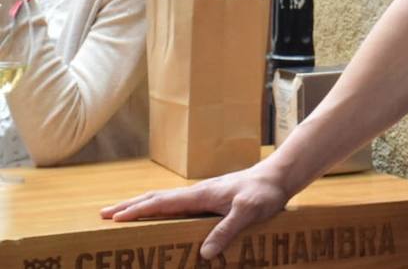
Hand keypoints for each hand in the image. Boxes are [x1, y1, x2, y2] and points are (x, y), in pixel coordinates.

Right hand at [101, 165, 289, 258]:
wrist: (279, 177)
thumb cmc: (264, 192)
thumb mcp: (248, 212)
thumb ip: (227, 230)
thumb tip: (204, 254)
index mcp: (200, 194)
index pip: (161, 202)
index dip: (137, 210)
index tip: (114, 217)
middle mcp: (197, 192)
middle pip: (156, 198)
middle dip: (130, 205)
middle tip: (104, 214)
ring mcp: (203, 194)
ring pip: (166, 199)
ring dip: (143, 205)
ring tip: (123, 213)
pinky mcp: (211, 199)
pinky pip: (178, 204)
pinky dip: (160, 208)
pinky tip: (161, 215)